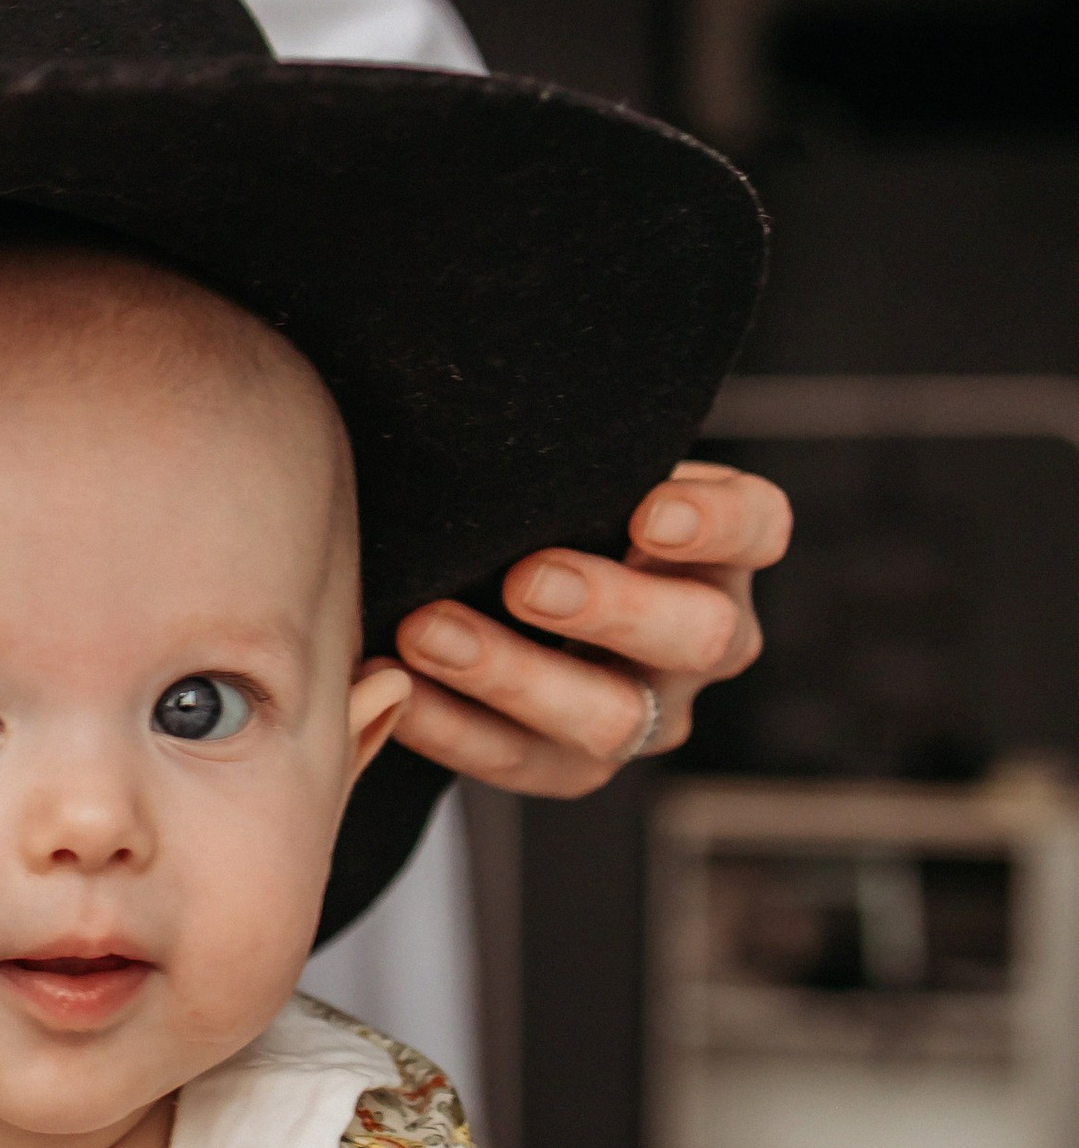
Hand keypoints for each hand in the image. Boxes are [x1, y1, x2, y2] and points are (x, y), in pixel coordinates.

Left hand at [391, 459, 790, 798]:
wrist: (487, 576)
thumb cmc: (536, 499)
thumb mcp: (567, 467)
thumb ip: (561, 448)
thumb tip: (494, 383)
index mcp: (720, 548)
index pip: (755, 527)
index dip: (714, 525)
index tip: (649, 513)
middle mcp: (706, 635)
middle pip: (699, 634)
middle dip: (610, 608)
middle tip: (527, 580)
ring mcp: (649, 711)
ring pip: (612, 718)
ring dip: (512, 675)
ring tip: (426, 631)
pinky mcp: (574, 765)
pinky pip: (521, 760)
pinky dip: (449, 725)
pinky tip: (392, 684)